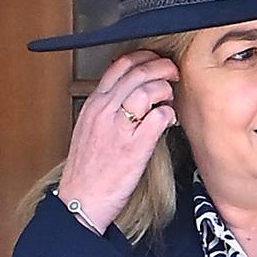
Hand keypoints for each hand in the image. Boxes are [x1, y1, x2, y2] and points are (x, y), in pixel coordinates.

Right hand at [56, 51, 179, 233]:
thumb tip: (134, 91)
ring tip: (169, 99)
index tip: (156, 60)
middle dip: (162, 67)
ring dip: (166, 90)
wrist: (82, 199)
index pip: (119, 66)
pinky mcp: (135, 146)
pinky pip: (159, 117)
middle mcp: (104, 111)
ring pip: (149, 90)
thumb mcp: (90, 128)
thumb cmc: (89, 167)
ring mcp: (119, 127)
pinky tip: (168, 120)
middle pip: (138, 72)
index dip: (144, 57)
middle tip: (173, 73)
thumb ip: (108, 107)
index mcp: (93, 105)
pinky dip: (168, 114)